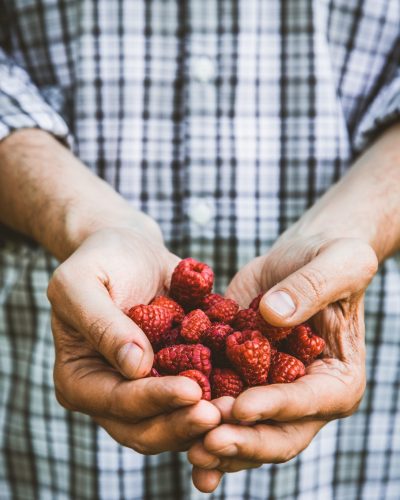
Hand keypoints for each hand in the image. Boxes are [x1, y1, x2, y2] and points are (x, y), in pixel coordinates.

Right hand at [48, 227, 219, 453]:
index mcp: (80, 380)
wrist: (132, 252)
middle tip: (222, 413)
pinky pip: (196, 400)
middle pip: (145, 429)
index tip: (192, 391)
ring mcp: (144, 391)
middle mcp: (111, 395)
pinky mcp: (173, 379)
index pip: (116, 402)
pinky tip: (246, 392)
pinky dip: (219, 399)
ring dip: (206, 421)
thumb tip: (135, 366)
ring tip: (239, 407)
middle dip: (184, 423)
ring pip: (174, 423)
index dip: (154, 400)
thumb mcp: (82, 282)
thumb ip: (101, 323)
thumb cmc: (101, 260)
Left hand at [188, 235, 377, 490]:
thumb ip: (311, 289)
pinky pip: (219, 401)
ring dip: (216, 443)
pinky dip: (197, 416)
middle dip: (241, 441)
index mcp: (338, 379)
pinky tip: (171, 422)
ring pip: (244, 429)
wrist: (300, 258)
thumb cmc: (330, 257)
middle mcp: (305, 397)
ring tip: (189, 451)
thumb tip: (273, 315)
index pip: (309, 401)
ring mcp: (270, 391)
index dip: (275, 408)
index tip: (240, 407)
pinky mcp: (240, 376)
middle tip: (205, 443)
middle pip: (277, 434)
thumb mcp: (337, 264)